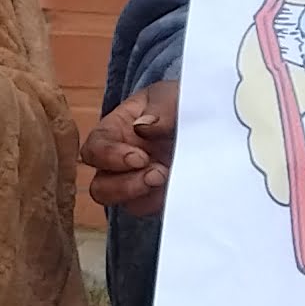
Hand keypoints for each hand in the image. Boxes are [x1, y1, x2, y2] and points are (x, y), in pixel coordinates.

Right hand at [83, 79, 179, 215]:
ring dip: (142, 196)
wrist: (209, 119)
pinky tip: (179, 187)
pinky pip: (148, 209)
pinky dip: (160, 202)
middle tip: (157, 175)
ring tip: (168, 179)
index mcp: (115, 131)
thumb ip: (160, 109)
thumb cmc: (179, 102)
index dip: (110, 157)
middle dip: (125, 186)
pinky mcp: (155, 196)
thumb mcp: (171, 96)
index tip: (140, 158)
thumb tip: (143, 127)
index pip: (95, 149)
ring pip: (121, 203)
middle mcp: (119, 161)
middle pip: (100, 186)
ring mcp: (136, 181)